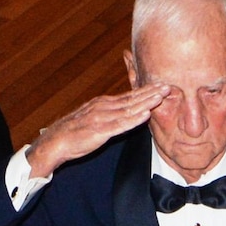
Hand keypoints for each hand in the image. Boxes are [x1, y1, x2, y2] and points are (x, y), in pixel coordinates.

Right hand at [25, 83, 168, 177]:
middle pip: (132, 98)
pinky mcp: (100, 131)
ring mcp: (103, 118)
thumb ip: (109, 116)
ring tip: (162, 96)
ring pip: (129, 109)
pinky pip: (120, 125)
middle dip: (151, 91)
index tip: (161, 84)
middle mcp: (105, 106)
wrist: (56, 141)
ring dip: (147, 102)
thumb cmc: (75, 133)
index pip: (129, 95)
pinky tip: (145, 115)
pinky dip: (134, 119)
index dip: (146, 90)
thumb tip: (122, 114)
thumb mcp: (94, 119)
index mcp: (104, 103)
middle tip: (168, 85)